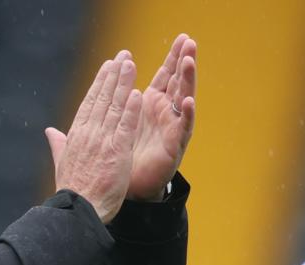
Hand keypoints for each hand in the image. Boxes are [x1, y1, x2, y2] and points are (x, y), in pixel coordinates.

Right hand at [45, 51, 142, 222]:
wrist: (78, 210)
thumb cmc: (71, 192)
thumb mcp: (62, 163)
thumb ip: (58, 144)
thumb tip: (49, 131)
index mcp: (76, 135)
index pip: (90, 102)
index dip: (100, 83)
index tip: (108, 67)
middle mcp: (89, 134)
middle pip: (103, 98)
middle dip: (114, 75)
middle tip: (123, 56)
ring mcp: (103, 141)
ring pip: (114, 107)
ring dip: (123, 84)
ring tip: (131, 64)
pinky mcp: (117, 152)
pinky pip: (125, 126)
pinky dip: (131, 110)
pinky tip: (138, 94)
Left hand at [127, 34, 196, 200]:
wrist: (130, 187)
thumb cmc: (126, 153)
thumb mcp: (120, 119)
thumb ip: (117, 99)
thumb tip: (113, 72)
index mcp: (153, 105)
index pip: (166, 75)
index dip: (173, 57)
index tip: (182, 37)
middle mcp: (166, 114)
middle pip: (178, 82)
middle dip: (184, 62)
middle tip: (191, 42)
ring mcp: (173, 129)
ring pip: (183, 100)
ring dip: (187, 81)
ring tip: (189, 63)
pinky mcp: (174, 147)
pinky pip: (182, 129)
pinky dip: (186, 115)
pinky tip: (189, 102)